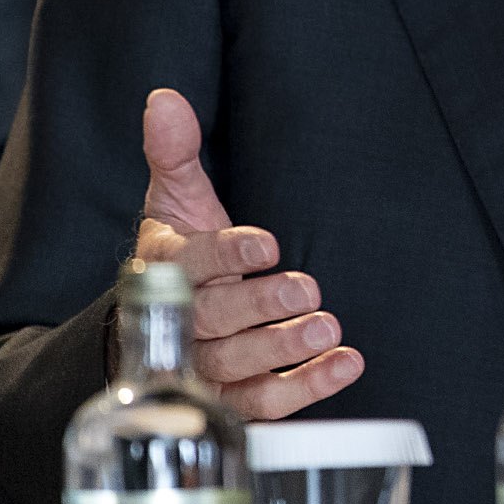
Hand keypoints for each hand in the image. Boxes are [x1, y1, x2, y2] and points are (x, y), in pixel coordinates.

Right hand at [132, 89, 362, 417]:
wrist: (159, 327)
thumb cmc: (179, 255)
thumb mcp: (173, 202)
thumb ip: (174, 153)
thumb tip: (166, 101)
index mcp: (163, 271)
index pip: (190, 265)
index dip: (228, 256)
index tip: (267, 244)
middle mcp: (181, 324)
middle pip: (214, 321)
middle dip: (262, 305)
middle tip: (307, 288)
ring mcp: (206, 367)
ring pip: (238, 367)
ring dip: (286, 348)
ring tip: (328, 329)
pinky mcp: (233, 399)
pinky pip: (265, 402)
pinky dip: (307, 388)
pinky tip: (344, 364)